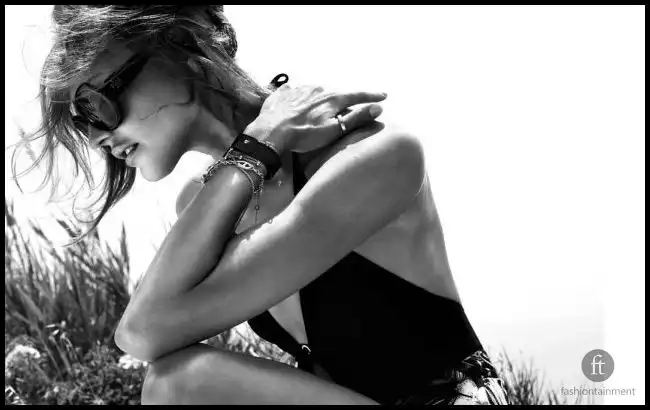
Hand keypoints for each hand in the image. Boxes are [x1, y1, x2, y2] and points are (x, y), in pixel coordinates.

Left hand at [244, 84, 386, 152]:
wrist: (271, 132)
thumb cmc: (304, 135)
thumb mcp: (334, 130)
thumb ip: (356, 118)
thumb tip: (378, 108)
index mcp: (332, 98)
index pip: (357, 95)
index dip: (371, 96)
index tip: (383, 96)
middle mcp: (317, 89)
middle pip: (335, 95)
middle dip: (341, 102)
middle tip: (342, 112)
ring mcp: (299, 89)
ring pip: (315, 93)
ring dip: (319, 100)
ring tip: (316, 112)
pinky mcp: (283, 94)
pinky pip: (295, 93)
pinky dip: (299, 99)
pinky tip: (296, 106)